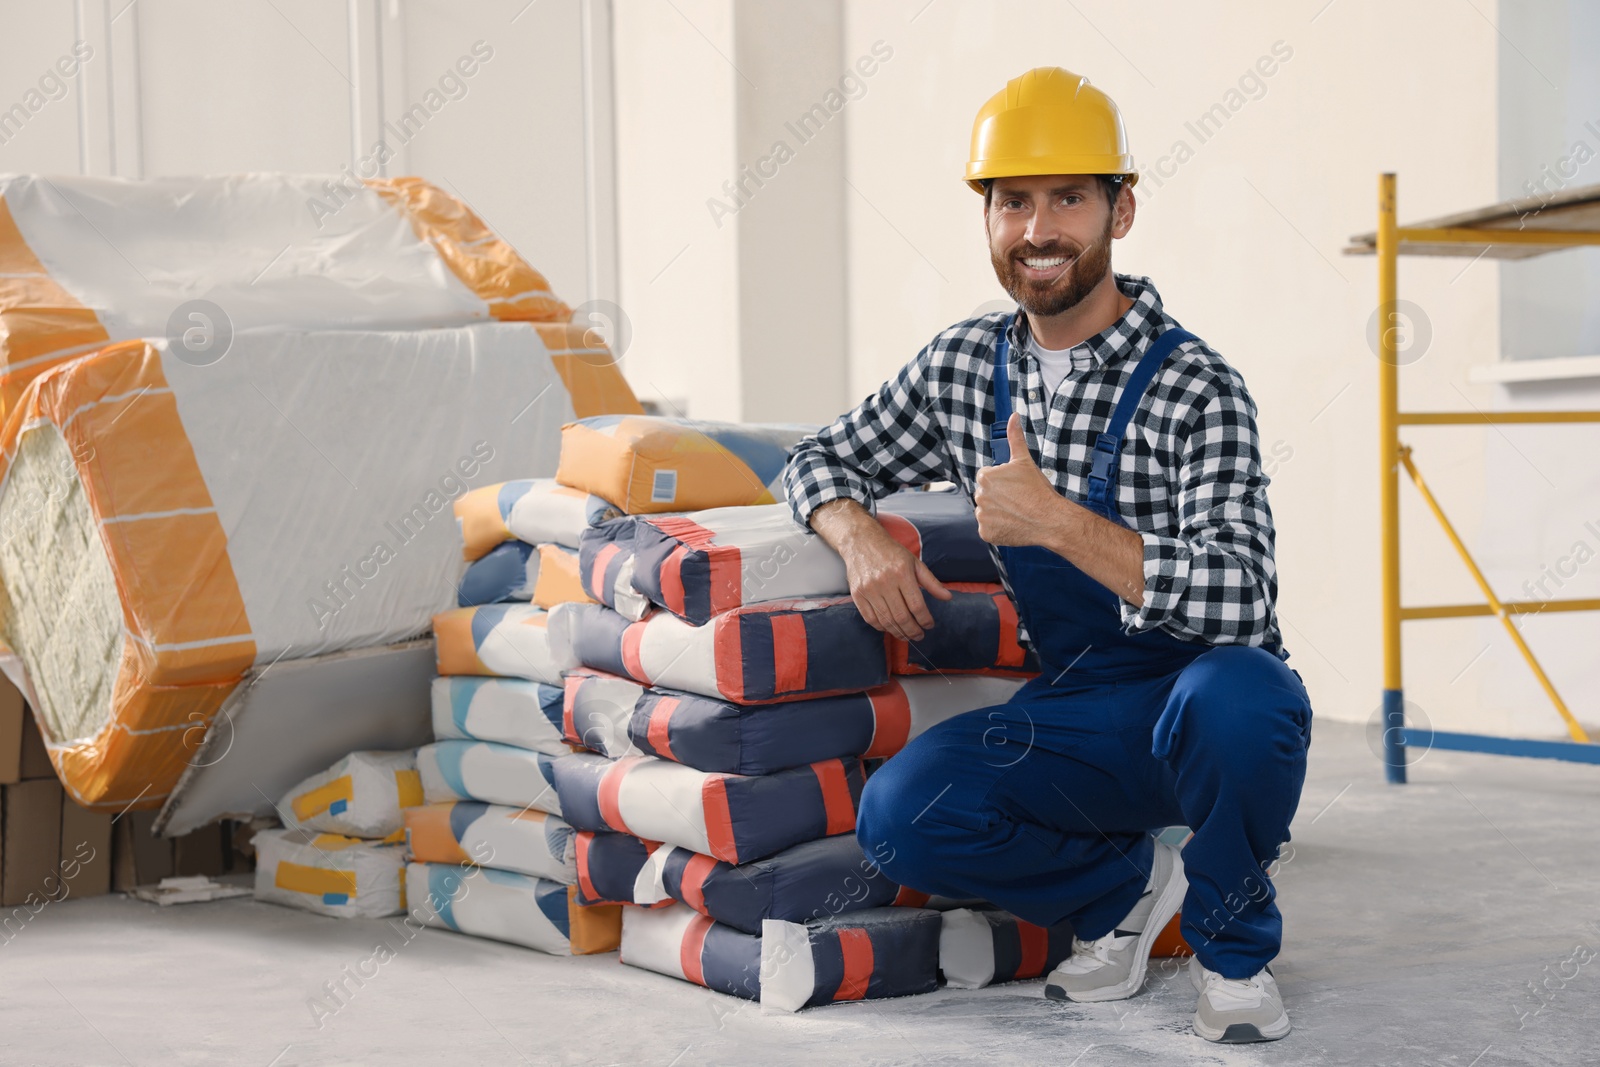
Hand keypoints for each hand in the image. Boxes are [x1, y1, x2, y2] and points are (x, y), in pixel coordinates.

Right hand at [810, 499, 951, 641]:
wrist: (861, 541)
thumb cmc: (890, 552)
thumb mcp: (914, 562)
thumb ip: (931, 582)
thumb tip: (948, 597)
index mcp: (901, 573)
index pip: (916, 605)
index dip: (925, 620)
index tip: (929, 625)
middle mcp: (884, 582)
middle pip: (901, 617)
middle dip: (913, 631)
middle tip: (919, 635)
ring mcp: (869, 589)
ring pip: (886, 621)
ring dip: (898, 632)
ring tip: (907, 635)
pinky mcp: (857, 594)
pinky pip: (870, 618)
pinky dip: (881, 627)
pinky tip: (890, 628)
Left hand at [974, 414, 1065, 546]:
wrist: (1050, 518)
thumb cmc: (1038, 489)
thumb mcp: (1024, 461)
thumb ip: (1015, 437)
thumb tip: (1014, 416)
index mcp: (985, 477)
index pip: (987, 478)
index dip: (1003, 483)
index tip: (1016, 488)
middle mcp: (979, 496)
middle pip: (986, 495)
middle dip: (999, 497)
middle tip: (1018, 500)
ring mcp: (982, 516)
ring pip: (986, 512)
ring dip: (997, 513)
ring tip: (1016, 512)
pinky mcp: (985, 533)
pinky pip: (988, 529)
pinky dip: (998, 529)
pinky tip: (1013, 524)